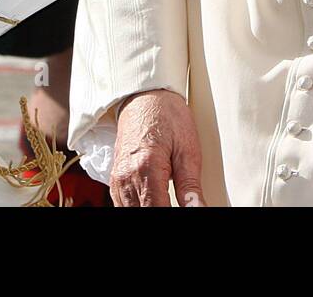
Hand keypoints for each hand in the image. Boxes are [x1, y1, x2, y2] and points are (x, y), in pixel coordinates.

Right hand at [110, 89, 205, 207]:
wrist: (146, 96)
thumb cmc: (168, 116)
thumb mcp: (188, 149)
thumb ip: (191, 186)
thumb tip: (198, 208)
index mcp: (147, 168)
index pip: (158, 211)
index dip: (172, 215)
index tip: (186, 209)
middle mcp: (126, 177)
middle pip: (142, 213)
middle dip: (162, 210)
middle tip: (179, 202)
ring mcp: (117, 178)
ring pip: (129, 212)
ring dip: (149, 208)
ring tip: (167, 200)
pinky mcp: (114, 178)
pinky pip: (122, 204)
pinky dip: (137, 207)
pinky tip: (152, 201)